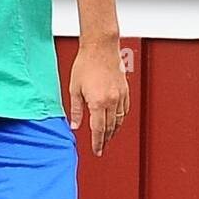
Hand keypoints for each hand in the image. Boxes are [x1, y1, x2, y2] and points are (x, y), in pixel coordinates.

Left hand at [69, 42, 129, 156]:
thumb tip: (74, 125)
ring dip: (114, 131)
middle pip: (110, 127)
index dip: (97, 143)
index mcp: (98, 102)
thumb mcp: (74, 88)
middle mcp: (112, 101)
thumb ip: (75, 109)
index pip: (98, 130)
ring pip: (119, 120)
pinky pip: (125, 110)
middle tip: (101, 148)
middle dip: (105, 140)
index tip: (97, 151)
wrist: (100, 47)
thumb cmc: (86, 64)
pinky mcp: (125, 90)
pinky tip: (116, 121)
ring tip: (108, 138)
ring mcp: (120, 95)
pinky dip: (121, 119)